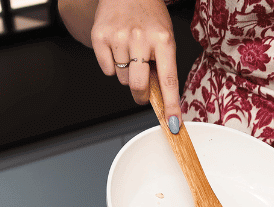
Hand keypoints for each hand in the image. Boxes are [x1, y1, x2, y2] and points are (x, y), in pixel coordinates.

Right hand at [58, 0, 181, 126]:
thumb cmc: (149, 15)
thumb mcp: (165, 37)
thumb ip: (164, 67)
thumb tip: (161, 100)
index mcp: (163, 40)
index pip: (168, 80)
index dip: (171, 105)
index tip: (173, 124)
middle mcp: (140, 38)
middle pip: (138, 86)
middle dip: (141, 93)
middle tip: (142, 86)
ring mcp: (118, 37)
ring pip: (122, 80)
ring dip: (127, 74)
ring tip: (130, 53)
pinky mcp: (100, 36)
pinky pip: (107, 70)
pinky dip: (112, 65)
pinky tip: (117, 49)